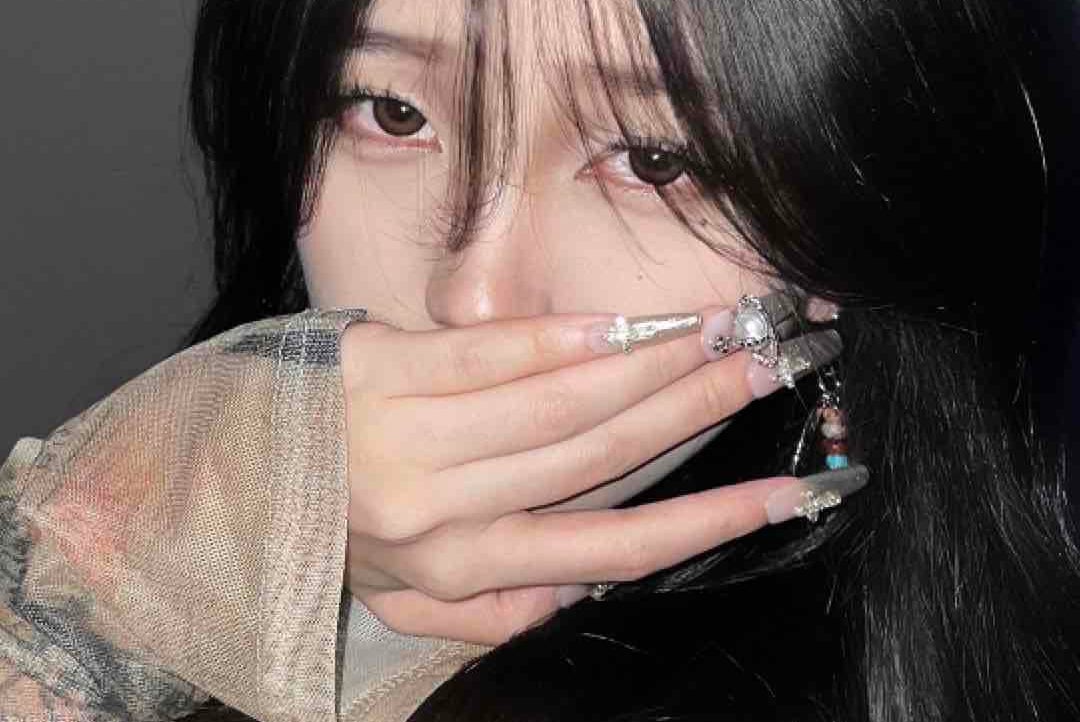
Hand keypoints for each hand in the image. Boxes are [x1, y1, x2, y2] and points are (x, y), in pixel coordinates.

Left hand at [340, 309, 839, 644]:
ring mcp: (413, 435)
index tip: (787, 490)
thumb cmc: (323, 534)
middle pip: (601, 457)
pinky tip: (628, 320)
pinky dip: (566, 338)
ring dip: (653, 364)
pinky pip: (492, 353)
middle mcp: (447, 509)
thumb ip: (493, 610)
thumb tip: (583, 591)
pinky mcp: (382, 370)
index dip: (707, 522)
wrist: (215, 476)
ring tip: (727, 330)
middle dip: (700, 408)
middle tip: (775, 365)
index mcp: (464, 566)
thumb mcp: (404, 601)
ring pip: (560, 402)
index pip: (611, 550)